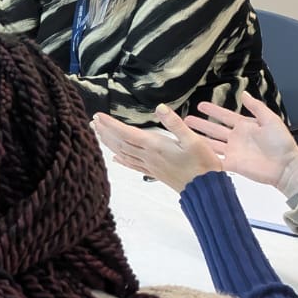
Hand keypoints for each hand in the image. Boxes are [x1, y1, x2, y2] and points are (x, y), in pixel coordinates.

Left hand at [93, 106, 222, 192]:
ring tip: (98, 134)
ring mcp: (150, 166)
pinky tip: (115, 158)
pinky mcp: (154, 173)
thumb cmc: (202, 164)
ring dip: (109, 143)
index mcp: (155, 146)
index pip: (126, 133)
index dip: (110, 124)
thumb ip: (175, 123)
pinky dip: (122, 160)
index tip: (98, 115)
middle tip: (91, 121)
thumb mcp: (193, 140)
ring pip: (123, 153)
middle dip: (105, 132)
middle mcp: (148, 156)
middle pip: (120, 143)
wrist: (205, 190)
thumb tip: (160, 107)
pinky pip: (133, 165)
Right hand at [184, 95, 297, 195]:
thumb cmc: (281, 143)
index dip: (213, 110)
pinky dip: (204, 156)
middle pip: (214, 128)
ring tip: (184, 132)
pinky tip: (193, 153)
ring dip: (198, 138)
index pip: (225, 116)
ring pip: (211, 143)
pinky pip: (215, 159)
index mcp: (245, 126)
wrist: (285, 166)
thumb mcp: (270, 120)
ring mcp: (233, 151)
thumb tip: (245, 93)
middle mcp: (236, 138)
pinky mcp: (231, 164)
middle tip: (186, 119)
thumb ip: (256, 107)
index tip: (200, 105)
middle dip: (200, 124)